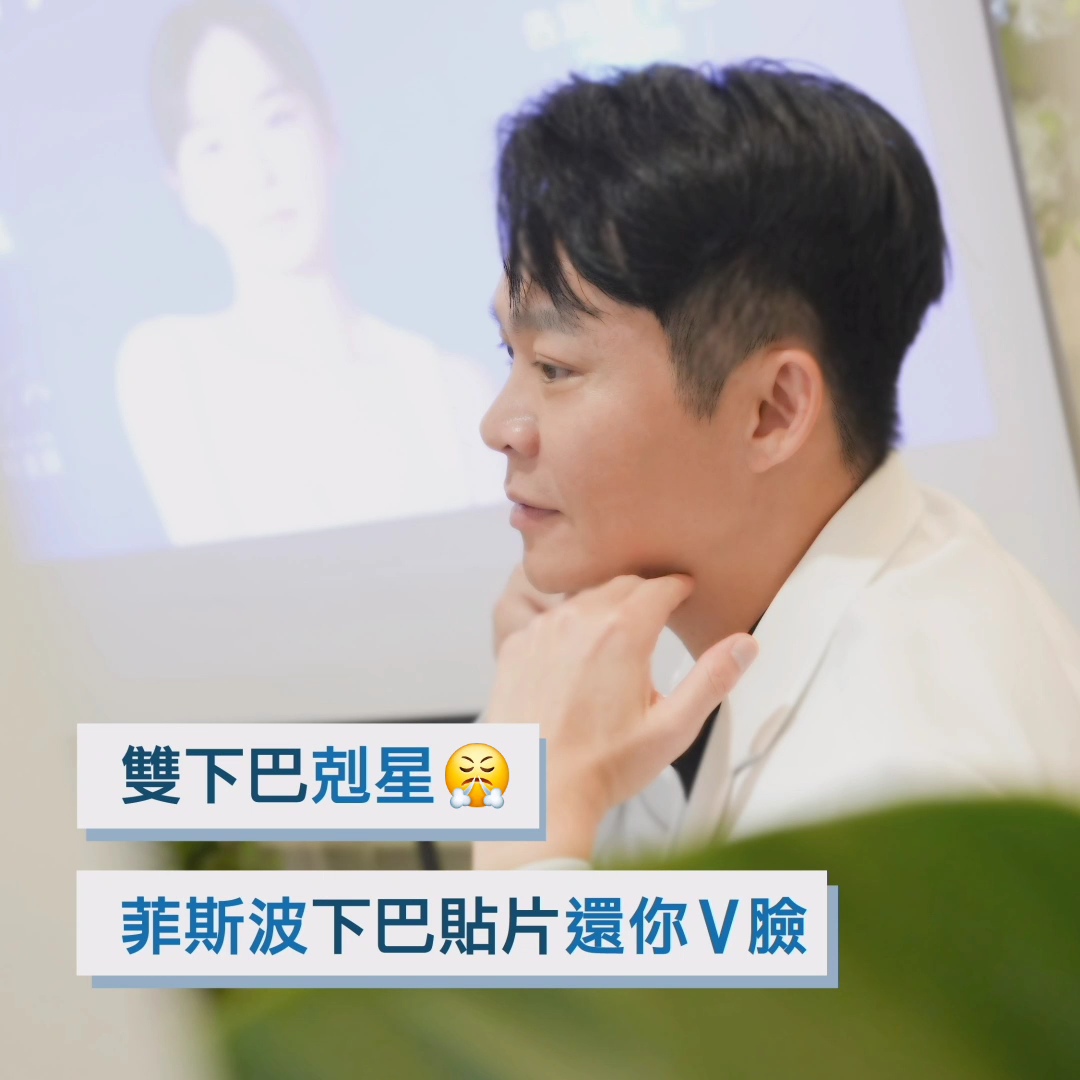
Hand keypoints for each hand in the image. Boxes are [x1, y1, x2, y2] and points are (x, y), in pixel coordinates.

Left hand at [473, 574, 758, 868]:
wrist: (535, 792)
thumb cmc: (600, 769)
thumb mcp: (672, 728)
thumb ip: (713, 680)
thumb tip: (743, 646)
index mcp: (622, 633)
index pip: (660, 586)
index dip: (678, 587)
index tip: (684, 591)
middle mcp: (578, 620)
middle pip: (621, 585)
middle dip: (645, 595)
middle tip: (658, 615)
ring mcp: (542, 630)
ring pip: (583, 599)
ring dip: (605, 609)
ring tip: (618, 640)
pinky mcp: (516, 645)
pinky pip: (549, 620)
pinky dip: (568, 629)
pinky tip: (576, 659)